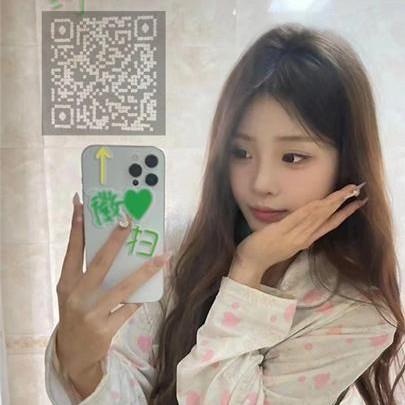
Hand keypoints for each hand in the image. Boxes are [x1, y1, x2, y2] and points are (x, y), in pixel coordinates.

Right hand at [55, 199, 170, 378]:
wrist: (73, 355)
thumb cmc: (77, 314)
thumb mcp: (74, 293)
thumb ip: (88, 272)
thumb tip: (112, 244)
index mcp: (66, 284)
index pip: (72, 251)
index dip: (77, 228)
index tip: (83, 206)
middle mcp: (76, 297)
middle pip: (99, 263)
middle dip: (115, 240)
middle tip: (128, 220)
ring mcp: (91, 314)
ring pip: (123, 287)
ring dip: (145, 270)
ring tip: (162, 256)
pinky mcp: (105, 329)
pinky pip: (130, 308)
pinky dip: (142, 296)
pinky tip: (153, 287)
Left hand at [230, 184, 367, 281]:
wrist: (250, 263)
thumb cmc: (266, 251)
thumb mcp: (286, 241)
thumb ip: (297, 231)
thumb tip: (306, 218)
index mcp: (305, 240)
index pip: (329, 225)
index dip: (344, 214)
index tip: (358, 203)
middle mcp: (303, 238)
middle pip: (327, 218)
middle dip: (343, 203)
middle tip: (357, 191)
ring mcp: (292, 235)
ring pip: (316, 217)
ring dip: (331, 203)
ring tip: (345, 192)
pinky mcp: (280, 231)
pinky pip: (297, 219)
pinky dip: (310, 210)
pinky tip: (320, 201)